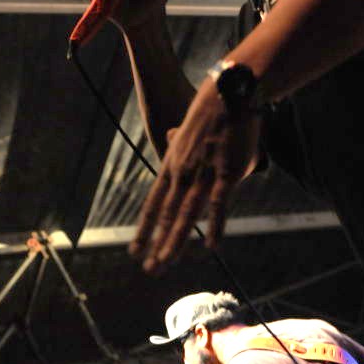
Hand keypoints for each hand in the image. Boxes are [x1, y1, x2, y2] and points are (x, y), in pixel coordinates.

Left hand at [131, 77, 261, 272]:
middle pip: (166, 216)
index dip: (144, 230)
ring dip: (175, 241)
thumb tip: (169, 136)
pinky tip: (209, 246)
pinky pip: (218, 205)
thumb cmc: (212, 111)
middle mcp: (181, 173)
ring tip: (165, 263)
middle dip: (156, 245)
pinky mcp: (225, 172)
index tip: (134, 250)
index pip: (153, 204)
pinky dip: (214, 226)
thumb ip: (179, 142)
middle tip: (149, 270)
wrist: (229, 93)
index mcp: (172, 165)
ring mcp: (202, 174)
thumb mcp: (187, 128)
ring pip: (185, 214)